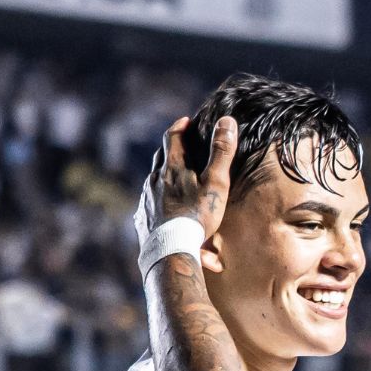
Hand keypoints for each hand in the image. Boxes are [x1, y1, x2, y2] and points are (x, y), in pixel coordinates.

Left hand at [135, 116, 235, 242]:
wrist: (171, 250)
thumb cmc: (197, 216)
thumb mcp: (216, 182)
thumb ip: (221, 152)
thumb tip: (227, 121)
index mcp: (173, 168)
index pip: (173, 137)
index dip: (180, 126)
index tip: (186, 120)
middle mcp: (155, 179)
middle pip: (161, 157)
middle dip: (172, 149)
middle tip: (182, 146)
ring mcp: (147, 198)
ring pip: (155, 179)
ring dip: (166, 174)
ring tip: (177, 178)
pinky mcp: (143, 217)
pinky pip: (151, 201)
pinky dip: (160, 198)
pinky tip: (168, 208)